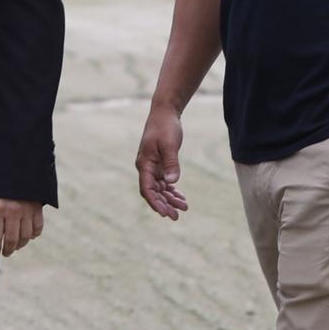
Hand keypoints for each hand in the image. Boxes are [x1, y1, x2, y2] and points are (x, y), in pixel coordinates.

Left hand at [0, 197, 43, 257]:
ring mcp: (27, 210)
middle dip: (8, 250)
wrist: (18, 167)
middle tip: (6, 253)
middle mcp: (12, 211)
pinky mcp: (37, 208)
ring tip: (17, 246)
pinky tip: (29, 236)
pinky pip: (38, 227)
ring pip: (25, 236)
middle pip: (11, 239)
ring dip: (21, 244)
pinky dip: (34, 234)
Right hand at [137, 103, 189, 219]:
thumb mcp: (170, 145)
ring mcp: (152, 166)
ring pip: (160, 188)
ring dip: (170, 198)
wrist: (165, 113)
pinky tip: (180, 197)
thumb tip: (171, 182)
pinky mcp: (159, 163)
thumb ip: (171, 164)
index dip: (155, 203)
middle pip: (153, 192)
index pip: (147, 189)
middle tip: (176, 216)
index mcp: (144, 164)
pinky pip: (164, 181)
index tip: (165, 213)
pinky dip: (171, 190)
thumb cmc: (165, 127)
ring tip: (184, 208)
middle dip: (164, 205)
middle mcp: (146, 167)